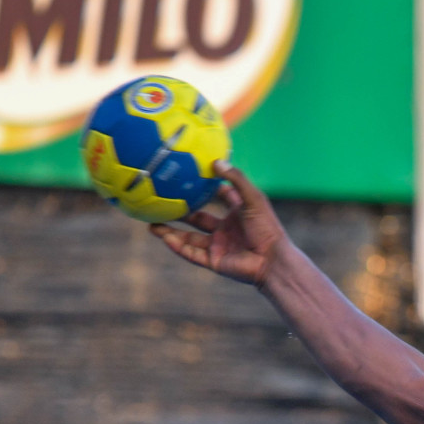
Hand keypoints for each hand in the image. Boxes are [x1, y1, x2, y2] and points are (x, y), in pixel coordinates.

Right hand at [150, 162, 287, 286]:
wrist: (273, 260)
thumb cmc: (267, 228)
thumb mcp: (253, 199)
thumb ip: (236, 179)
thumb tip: (216, 161)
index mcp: (237, 214)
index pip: (219, 197)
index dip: (206, 186)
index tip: (187, 173)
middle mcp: (226, 230)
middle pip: (197, 218)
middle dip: (179, 211)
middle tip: (160, 200)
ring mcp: (219, 246)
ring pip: (189, 238)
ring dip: (170, 232)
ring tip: (150, 224)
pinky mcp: (214, 261)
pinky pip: (191, 253)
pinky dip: (178, 246)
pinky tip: (163, 237)